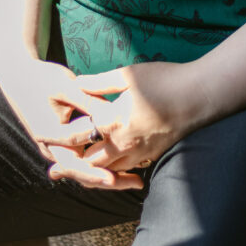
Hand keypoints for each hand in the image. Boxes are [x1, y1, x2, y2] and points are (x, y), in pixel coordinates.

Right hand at [0, 58, 132, 183]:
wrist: (20, 79)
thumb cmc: (43, 80)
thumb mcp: (66, 86)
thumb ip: (89, 101)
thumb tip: (113, 115)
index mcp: (48, 134)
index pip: (76, 151)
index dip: (97, 160)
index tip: (119, 166)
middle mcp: (51, 148)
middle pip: (81, 171)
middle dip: (108, 179)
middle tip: (136, 182)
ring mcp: (56, 150)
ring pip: (83, 171)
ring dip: (107, 176)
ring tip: (134, 180)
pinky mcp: (63, 147)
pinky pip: (82, 162)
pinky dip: (101, 167)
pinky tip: (124, 168)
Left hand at [44, 61, 207, 189]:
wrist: (200, 95)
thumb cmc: (165, 80)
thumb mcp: (129, 74)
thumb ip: (100, 82)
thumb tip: (77, 83)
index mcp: (114, 123)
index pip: (81, 137)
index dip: (62, 139)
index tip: (45, 141)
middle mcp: (124, 144)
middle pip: (92, 162)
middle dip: (73, 165)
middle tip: (56, 168)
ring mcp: (141, 153)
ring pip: (110, 170)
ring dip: (93, 171)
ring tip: (79, 170)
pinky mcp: (154, 154)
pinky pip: (128, 169)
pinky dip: (115, 170)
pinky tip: (111, 165)